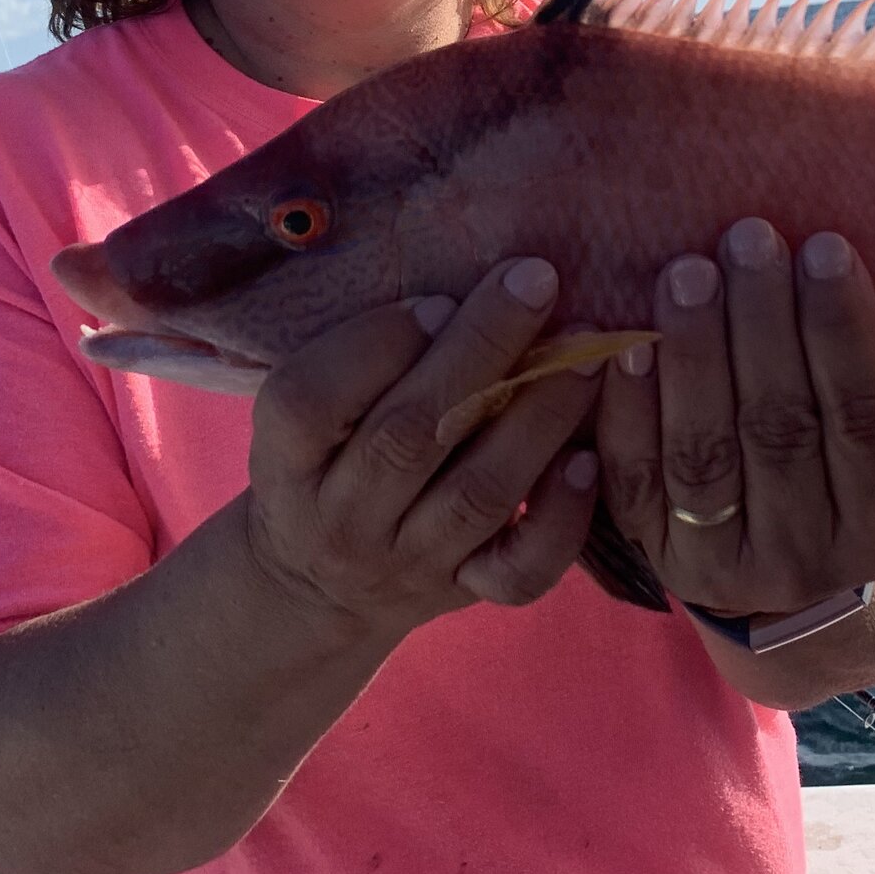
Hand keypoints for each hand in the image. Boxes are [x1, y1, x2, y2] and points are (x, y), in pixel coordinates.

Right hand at [242, 257, 601, 637]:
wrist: (317, 589)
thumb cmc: (322, 463)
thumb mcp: (307, 414)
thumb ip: (355, 360)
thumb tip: (457, 291)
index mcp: (285, 462)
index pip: (310, 402)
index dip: (377, 343)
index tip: (441, 298)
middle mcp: (341, 519)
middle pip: (407, 436)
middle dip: (480, 350)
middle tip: (538, 281)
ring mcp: (406, 564)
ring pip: (476, 495)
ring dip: (539, 417)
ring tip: (587, 354)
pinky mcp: (464, 592)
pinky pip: (518, 571)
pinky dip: (559, 519)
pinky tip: (589, 461)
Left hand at [597, 220, 874, 621]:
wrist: (781, 583)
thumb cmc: (832, 472)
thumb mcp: (869, 452)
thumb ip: (854, 382)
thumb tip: (825, 256)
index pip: (867, 419)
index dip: (845, 331)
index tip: (825, 246)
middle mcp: (806, 558)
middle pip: (781, 428)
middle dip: (762, 323)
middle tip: (747, 238)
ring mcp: (726, 565)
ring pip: (704, 451)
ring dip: (694, 352)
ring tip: (687, 271)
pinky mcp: (658, 557)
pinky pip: (636, 476)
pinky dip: (631, 405)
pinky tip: (628, 342)